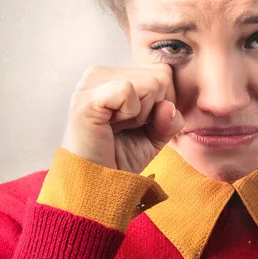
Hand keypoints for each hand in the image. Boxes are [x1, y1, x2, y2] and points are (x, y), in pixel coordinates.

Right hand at [61, 64, 184, 172]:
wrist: (96, 186)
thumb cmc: (120, 158)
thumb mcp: (156, 135)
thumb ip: (170, 117)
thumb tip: (168, 106)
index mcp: (115, 75)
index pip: (163, 71)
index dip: (163, 102)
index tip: (138, 123)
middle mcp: (101, 73)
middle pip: (161, 75)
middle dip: (155, 108)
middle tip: (127, 127)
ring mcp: (92, 83)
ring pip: (150, 82)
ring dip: (143, 114)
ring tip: (119, 127)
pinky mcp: (87, 98)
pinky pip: (129, 91)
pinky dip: (131, 114)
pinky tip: (112, 126)